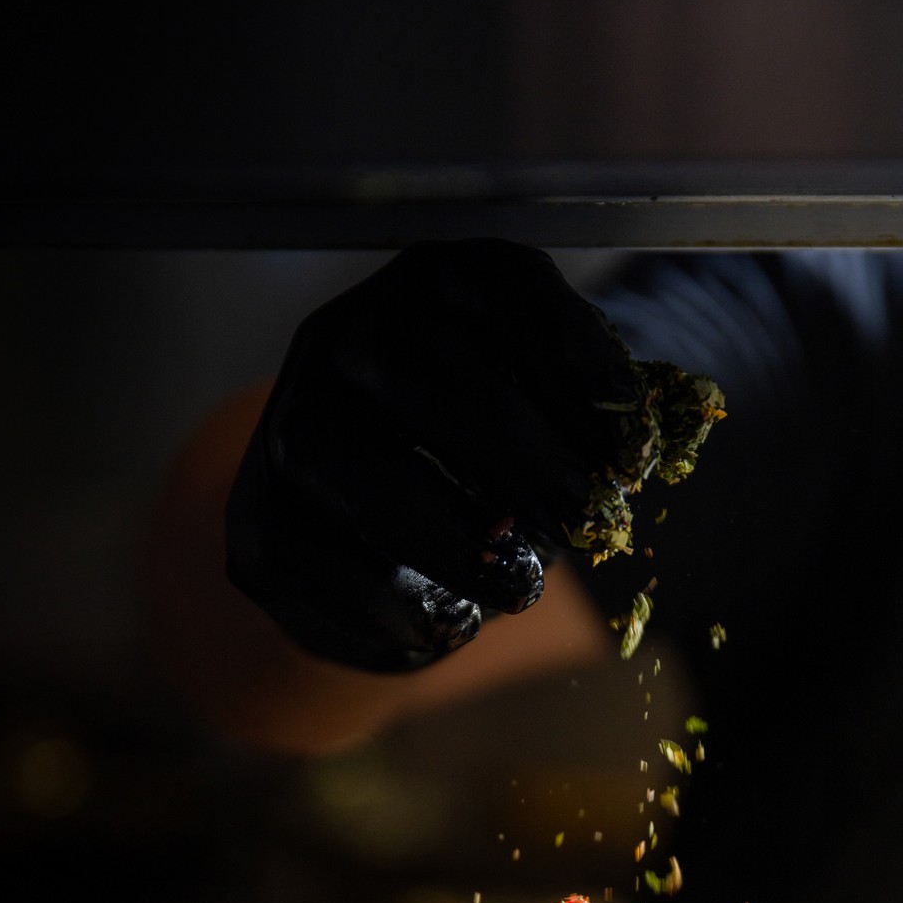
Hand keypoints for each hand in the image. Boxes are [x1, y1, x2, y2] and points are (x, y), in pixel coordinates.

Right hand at [225, 241, 639, 671]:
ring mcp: (290, 425)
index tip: (632, 441)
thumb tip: (639, 448)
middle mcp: (345, 336)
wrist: (360, 548)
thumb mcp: (545, 420)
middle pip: (428, 374)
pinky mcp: (263, 523)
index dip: (576, 359)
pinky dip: (410, 601)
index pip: (501, 287)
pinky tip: (455, 616)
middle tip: (587, 517)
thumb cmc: (478, 470)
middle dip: (526, 456)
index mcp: (430, 286)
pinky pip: (336, 565)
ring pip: (369, 476)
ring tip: (523, 583)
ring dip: (464, 540)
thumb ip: (591, 422)